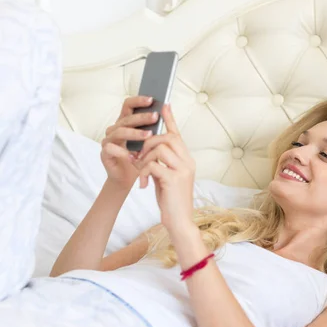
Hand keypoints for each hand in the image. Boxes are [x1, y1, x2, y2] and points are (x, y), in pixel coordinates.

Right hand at [101, 96, 157, 188]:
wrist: (128, 177)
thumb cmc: (140, 157)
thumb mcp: (149, 141)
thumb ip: (154, 127)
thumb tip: (167, 110)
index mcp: (125, 122)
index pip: (129, 105)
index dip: (138, 100)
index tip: (151, 99)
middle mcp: (115, 128)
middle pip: (127, 118)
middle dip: (142, 117)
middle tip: (155, 116)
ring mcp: (108, 140)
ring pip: (120, 131)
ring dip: (135, 133)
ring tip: (149, 135)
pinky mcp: (105, 152)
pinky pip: (111, 148)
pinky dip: (123, 152)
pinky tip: (134, 155)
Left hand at [136, 104, 195, 232]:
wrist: (179, 222)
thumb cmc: (172, 201)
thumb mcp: (167, 178)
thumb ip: (163, 163)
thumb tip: (151, 149)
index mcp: (187, 160)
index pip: (178, 134)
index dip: (170, 119)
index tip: (164, 104)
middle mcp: (188, 162)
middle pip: (167, 137)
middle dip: (148, 143)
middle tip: (138, 157)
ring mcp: (183, 170)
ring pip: (159, 147)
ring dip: (144, 158)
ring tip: (141, 172)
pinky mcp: (174, 179)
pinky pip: (153, 164)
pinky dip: (144, 172)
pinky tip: (144, 184)